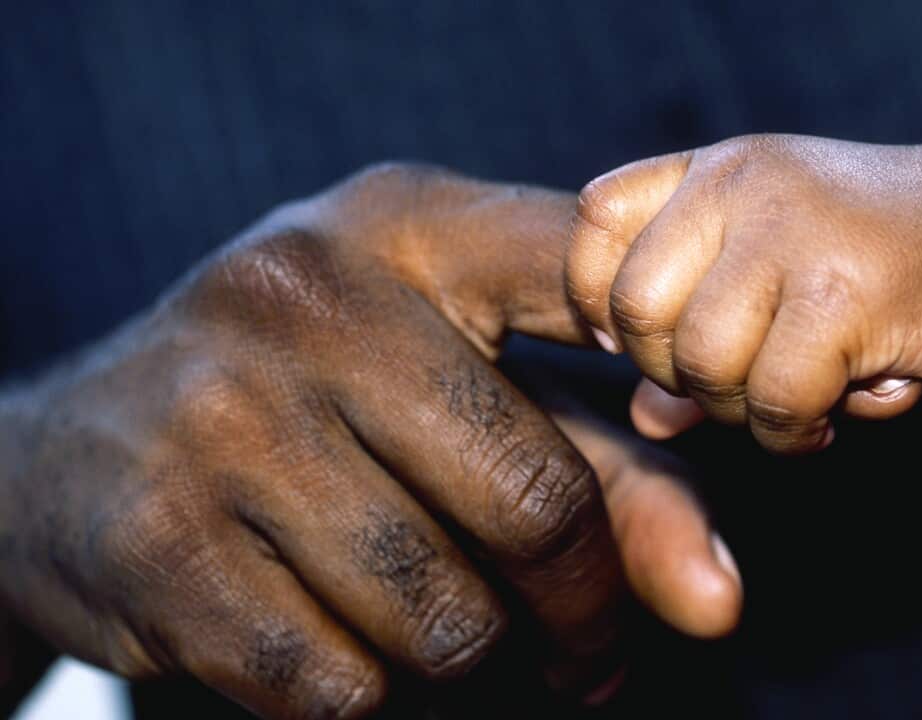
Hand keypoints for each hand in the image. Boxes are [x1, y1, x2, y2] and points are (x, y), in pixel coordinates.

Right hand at [0, 164, 740, 717]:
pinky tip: (357, 653)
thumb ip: (611, 472)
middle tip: (587, 643)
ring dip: (476, 658)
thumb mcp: (455, 386)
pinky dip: (375, 697)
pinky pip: (341, 685)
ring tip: (456, 632)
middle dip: (584, 607)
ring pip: (444, 617)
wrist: (68, 456)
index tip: (697, 425)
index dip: (670, 357)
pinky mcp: (157, 544)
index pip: (583, 270)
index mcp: (404, 229)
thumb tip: (719, 604)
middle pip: (536, 500)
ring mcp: (219, 419)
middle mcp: (304, 299)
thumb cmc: (310, 406)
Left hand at [566, 134, 921, 452]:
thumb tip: (645, 420)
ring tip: (794, 400)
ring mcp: (793, 234)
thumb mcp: (769, 269)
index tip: (651, 343)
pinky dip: (792, 432)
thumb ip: (695, 332)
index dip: (598, 299)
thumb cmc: (868, 259)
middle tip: (739, 384)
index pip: (597, 221)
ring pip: (704, 363)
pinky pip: (775, 399)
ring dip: (744, 411)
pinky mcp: (845, 294)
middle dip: (679, 373)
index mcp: (714, 171)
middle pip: (639, 309)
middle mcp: (743, 187)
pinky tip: (832, 413)